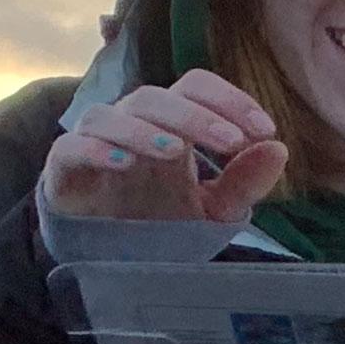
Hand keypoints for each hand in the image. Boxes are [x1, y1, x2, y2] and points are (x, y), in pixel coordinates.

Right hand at [42, 69, 286, 222]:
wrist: (110, 255)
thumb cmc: (161, 219)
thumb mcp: (213, 209)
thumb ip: (244, 182)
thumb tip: (279, 149)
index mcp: (171, 124)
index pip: (195, 88)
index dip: (228, 99)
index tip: (264, 127)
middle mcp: (131, 124)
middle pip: (155, 97)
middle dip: (196, 115)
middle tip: (232, 142)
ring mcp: (95, 143)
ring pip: (107, 115)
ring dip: (143, 128)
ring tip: (175, 152)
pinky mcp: (64, 170)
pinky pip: (71, 148)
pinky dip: (95, 150)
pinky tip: (123, 164)